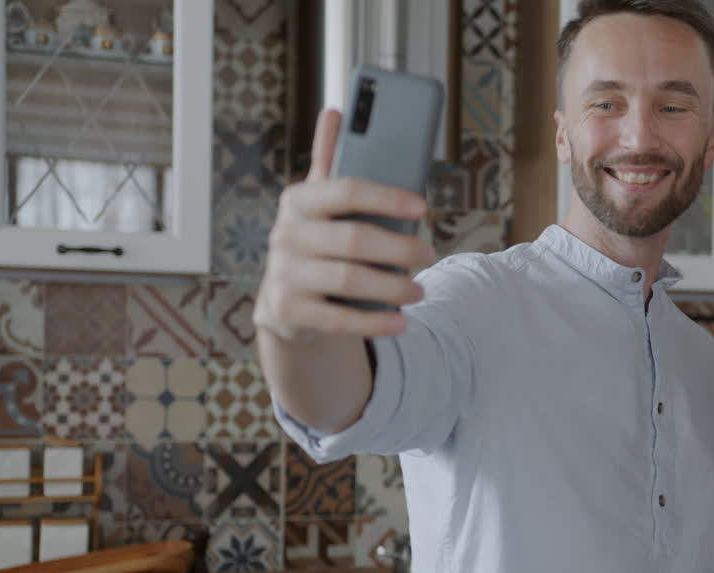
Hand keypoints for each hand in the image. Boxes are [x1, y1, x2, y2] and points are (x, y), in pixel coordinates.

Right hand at [254, 108, 435, 341]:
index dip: (388, 198)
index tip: (423, 207)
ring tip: (419, 290)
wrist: (286, 302)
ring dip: (392, 287)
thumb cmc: (317, 242)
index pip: (347, 190)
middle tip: (429, 255)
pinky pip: (338, 320)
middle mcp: (285, 235)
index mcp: (298, 200)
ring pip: (349, 281)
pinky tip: (401, 321)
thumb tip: (336, 110)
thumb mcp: (320, 203)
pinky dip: (375, 322)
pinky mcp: (287, 311)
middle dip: (400, 249)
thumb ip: (330, 161)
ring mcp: (284, 274)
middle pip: (354, 240)